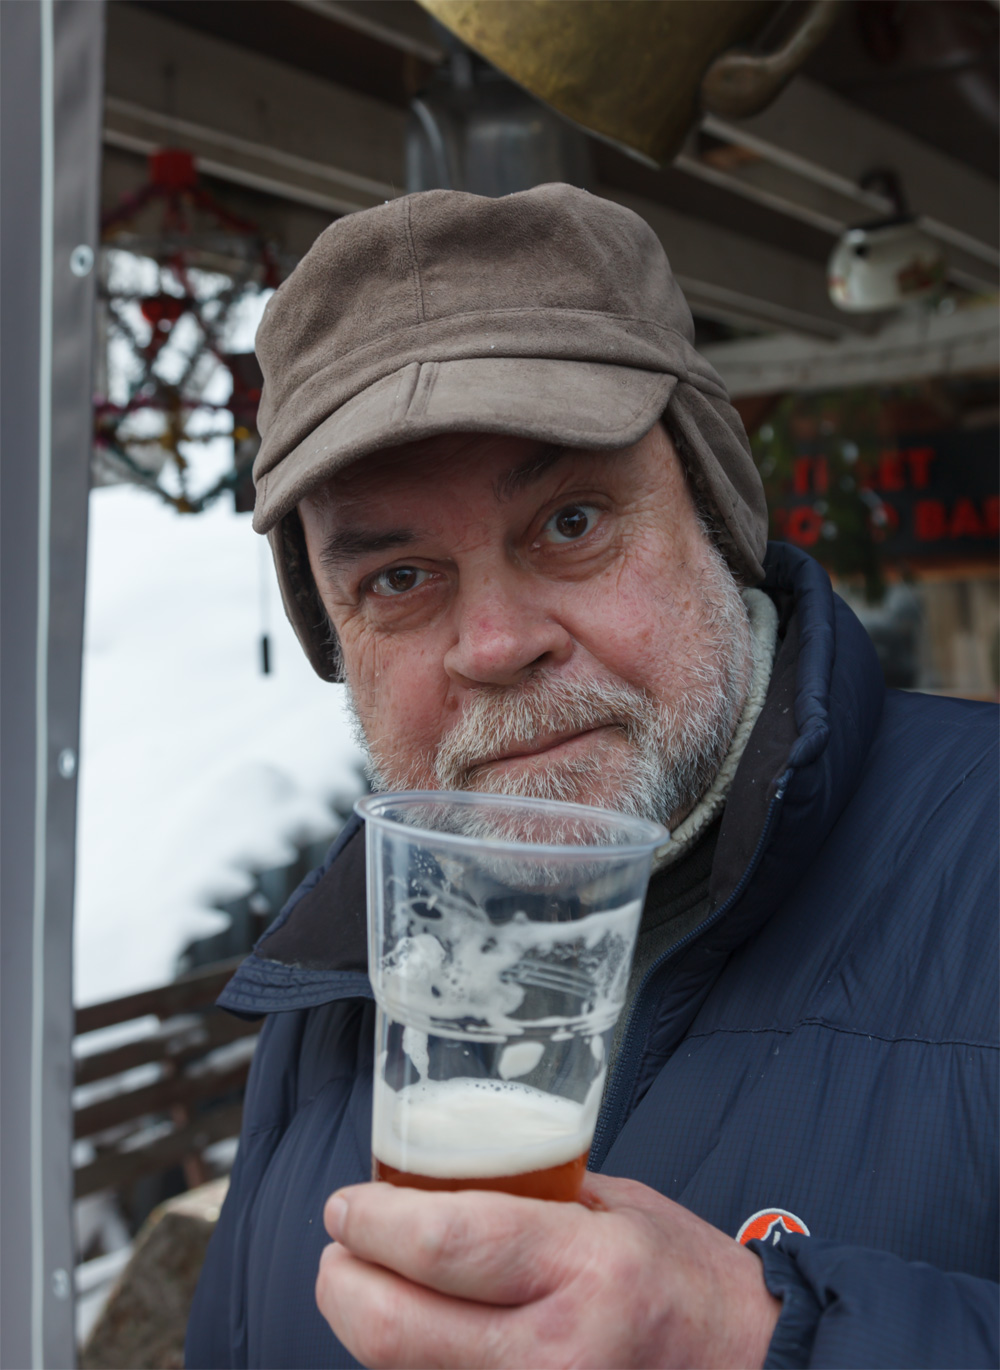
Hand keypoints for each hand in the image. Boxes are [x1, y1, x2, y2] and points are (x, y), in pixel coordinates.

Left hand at [315, 1175, 780, 1368]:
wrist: (746, 1368)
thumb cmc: (683, 1279)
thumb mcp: (615, 1208)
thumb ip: (527, 1192)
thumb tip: (432, 1177)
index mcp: (587, 1270)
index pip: (447, 1242)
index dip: (376, 1221)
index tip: (347, 1203)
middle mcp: (557, 1355)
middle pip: (397, 1331)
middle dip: (342, 1283)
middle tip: (340, 1246)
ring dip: (366, 1326)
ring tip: (370, 1282)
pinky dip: (413, 1362)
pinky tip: (418, 1328)